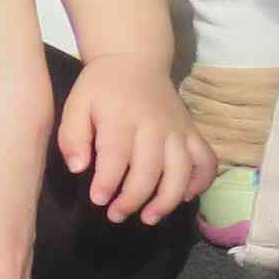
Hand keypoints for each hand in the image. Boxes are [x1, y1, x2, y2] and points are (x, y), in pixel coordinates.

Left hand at [60, 55, 215, 222]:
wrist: (134, 61)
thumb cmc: (100, 88)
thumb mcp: (76, 105)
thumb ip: (72, 136)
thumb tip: (78, 168)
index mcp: (122, 118)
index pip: (117, 155)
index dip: (108, 182)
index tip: (98, 200)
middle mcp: (154, 125)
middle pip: (150, 169)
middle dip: (133, 198)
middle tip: (115, 215)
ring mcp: (178, 130)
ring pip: (181, 170)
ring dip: (167, 199)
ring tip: (149, 217)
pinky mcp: (193, 132)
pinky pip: (206, 160)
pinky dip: (201, 181)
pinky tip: (184, 197)